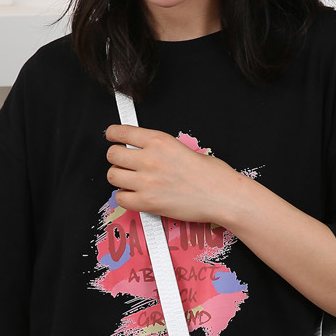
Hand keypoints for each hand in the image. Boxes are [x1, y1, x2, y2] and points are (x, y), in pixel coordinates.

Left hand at [105, 123, 242, 223]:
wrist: (223, 196)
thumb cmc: (212, 175)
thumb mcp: (183, 148)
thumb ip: (159, 149)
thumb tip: (143, 152)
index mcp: (159, 141)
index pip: (121, 132)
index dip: (113, 134)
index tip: (112, 137)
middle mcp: (149, 159)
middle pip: (112, 155)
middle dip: (117, 158)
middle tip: (125, 163)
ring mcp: (146, 182)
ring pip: (113, 176)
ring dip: (119, 178)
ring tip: (130, 180)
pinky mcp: (148, 202)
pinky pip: (121, 198)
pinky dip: (125, 197)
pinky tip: (135, 195)